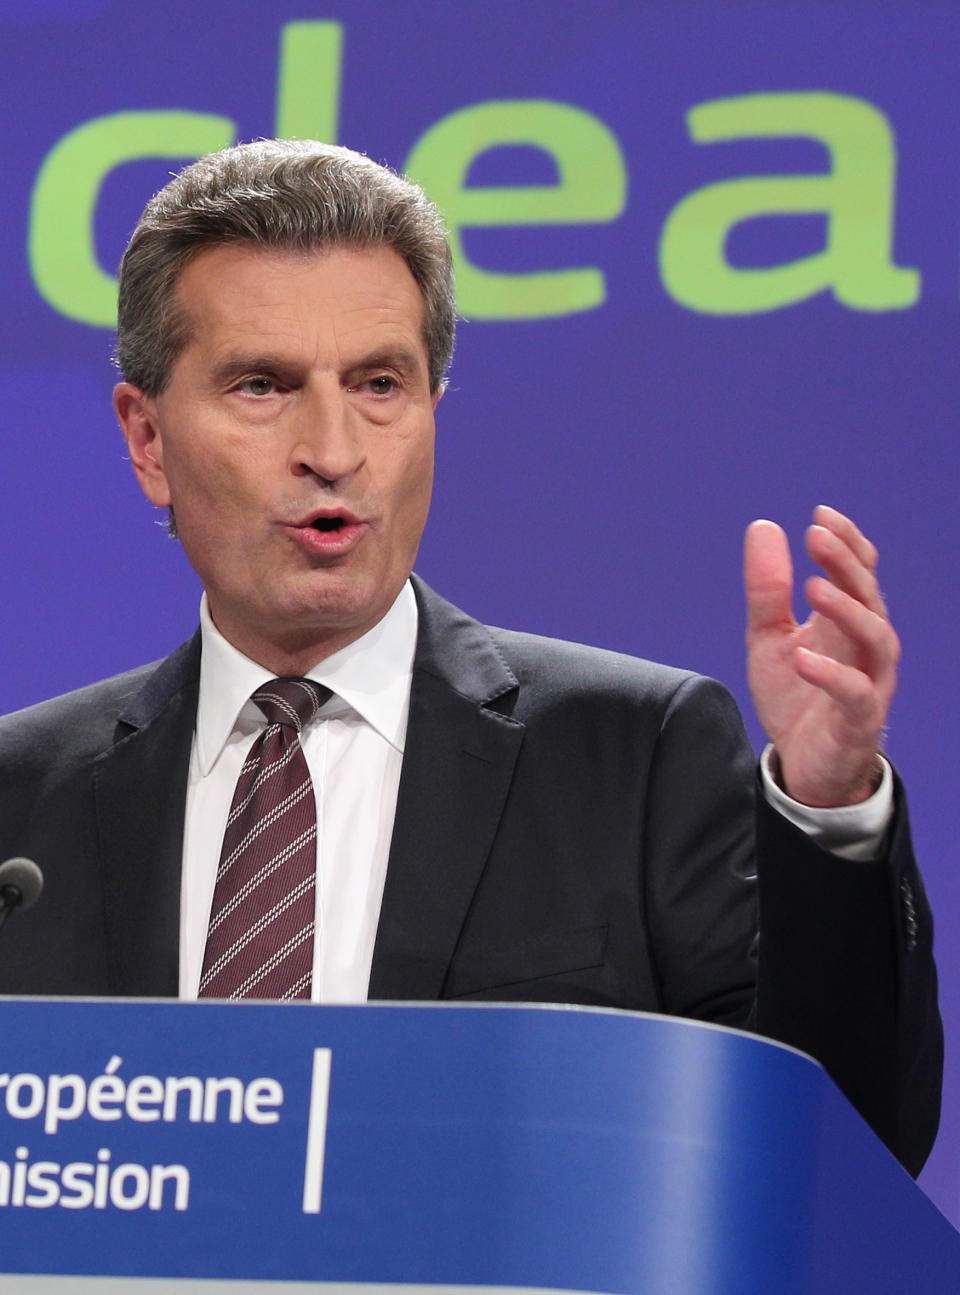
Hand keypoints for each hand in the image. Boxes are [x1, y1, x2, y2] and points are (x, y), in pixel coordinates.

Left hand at [744, 505, 898, 806]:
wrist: (803, 763)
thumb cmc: (796, 695)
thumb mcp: (769, 636)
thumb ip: (767, 589)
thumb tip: (763, 526)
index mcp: (846, 621)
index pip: (859, 572)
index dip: (847, 542)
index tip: (820, 516)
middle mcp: (865, 646)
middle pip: (870, 595)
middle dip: (846, 563)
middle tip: (817, 537)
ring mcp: (869, 681)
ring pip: (877, 638)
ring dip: (848, 609)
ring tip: (814, 588)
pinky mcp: (859, 720)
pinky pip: (855, 693)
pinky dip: (831, 674)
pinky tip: (802, 657)